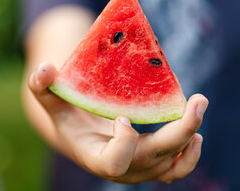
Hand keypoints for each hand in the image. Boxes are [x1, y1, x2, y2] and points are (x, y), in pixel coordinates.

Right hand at [28, 62, 207, 183]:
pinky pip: (178, 169)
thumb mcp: (51, 102)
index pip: (114, 163)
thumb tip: (44, 68)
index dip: (123, 143)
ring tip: (198, 108)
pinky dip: (191, 154)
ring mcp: (140, 171)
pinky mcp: (153, 166)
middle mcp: (122, 170)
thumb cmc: (66, 117)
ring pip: (173, 164)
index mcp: (95, 157)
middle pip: (155, 159)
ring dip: (190, 139)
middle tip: (198, 100)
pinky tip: (196, 133)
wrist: (81, 137)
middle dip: (180, 131)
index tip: (122, 117)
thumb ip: (41, 87)